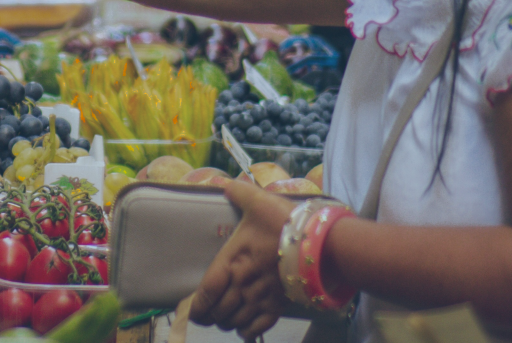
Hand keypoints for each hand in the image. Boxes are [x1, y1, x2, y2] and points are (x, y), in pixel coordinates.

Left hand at [189, 180, 293, 342]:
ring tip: (224, 317)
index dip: (196, 306)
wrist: (319, 244)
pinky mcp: (279, 306)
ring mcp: (261, 298)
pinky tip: (243, 327)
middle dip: (210, 315)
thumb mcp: (258, 201)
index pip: (206, 292)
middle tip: (207, 313)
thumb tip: (226, 184)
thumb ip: (238, 192)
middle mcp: (243, 285)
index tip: (192, 310)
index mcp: (232, 261)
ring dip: (226, 322)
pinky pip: (257, 328)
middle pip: (218, 312)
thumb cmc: (284, 222)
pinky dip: (246, 331)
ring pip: (234, 322)